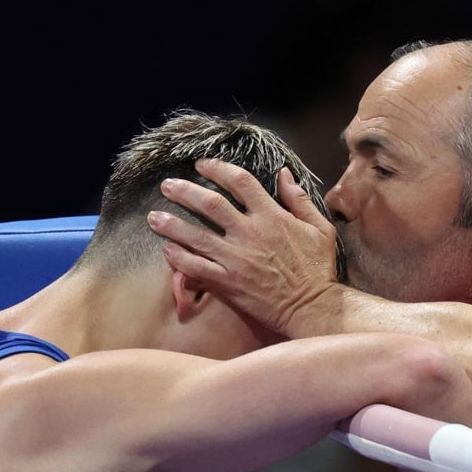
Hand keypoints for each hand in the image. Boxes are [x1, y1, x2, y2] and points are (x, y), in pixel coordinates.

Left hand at [147, 160, 341, 336]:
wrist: (312, 307)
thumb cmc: (318, 268)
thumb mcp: (318, 227)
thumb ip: (298, 199)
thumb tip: (284, 174)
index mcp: (272, 216)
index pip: (240, 181)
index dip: (218, 169)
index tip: (201, 165)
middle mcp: (250, 233)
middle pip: (210, 204)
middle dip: (184, 191)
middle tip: (166, 185)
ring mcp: (236, 259)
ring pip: (196, 235)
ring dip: (171, 224)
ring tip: (153, 217)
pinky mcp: (228, 283)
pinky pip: (196, 268)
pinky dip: (179, 258)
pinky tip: (167, 250)